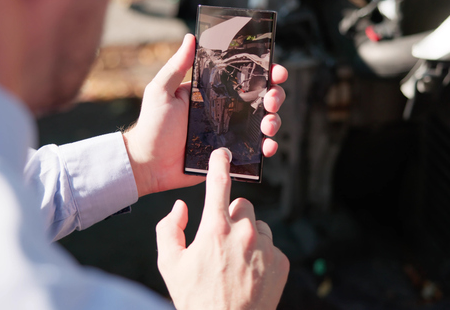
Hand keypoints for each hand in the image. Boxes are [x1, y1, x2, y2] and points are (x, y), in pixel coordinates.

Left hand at [123, 34, 287, 196]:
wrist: (149, 163)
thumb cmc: (152, 125)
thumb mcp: (161, 91)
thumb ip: (176, 65)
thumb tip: (190, 37)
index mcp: (213, 92)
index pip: (245, 77)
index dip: (266, 72)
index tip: (276, 70)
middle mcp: (226, 110)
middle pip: (262, 98)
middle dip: (275, 96)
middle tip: (272, 99)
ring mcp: (230, 132)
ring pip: (264, 122)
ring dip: (275, 121)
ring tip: (268, 125)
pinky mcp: (231, 153)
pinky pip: (256, 150)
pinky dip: (268, 147)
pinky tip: (268, 147)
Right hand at [156, 148, 289, 309]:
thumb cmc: (195, 298)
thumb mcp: (169, 265)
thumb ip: (168, 229)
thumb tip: (181, 207)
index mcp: (215, 230)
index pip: (219, 184)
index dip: (220, 164)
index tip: (224, 153)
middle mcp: (244, 234)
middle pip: (242, 205)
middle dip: (232, 216)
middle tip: (221, 241)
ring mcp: (266, 248)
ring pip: (258, 226)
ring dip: (248, 236)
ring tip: (235, 263)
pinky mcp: (281, 262)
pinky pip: (271, 247)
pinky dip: (261, 255)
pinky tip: (249, 274)